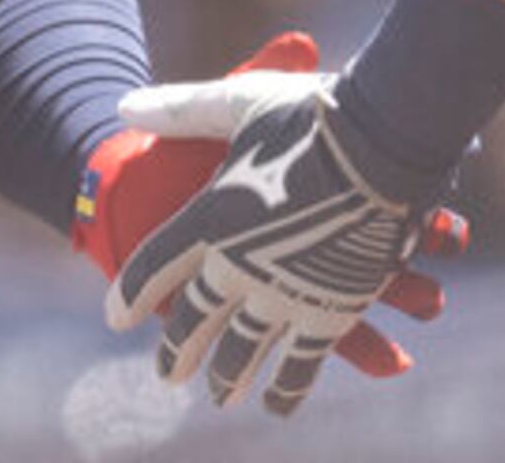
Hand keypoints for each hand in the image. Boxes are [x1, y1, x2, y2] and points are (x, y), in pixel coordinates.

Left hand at [103, 56, 462, 413]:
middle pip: (195, 320)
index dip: (130, 295)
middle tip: (169, 373)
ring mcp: (282, 296)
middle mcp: (236, 267)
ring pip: (242, 350)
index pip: (153, 268)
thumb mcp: (240, 102)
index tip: (116, 319)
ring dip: (227, 374)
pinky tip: (276, 402)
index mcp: (209, 217)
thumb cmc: (313, 114)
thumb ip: (183, 109)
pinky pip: (300, 365)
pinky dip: (286, 387)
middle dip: (178, 349)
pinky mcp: (330, 314)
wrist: (388, 139)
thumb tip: (121, 104)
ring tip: (220, 393)